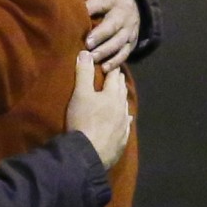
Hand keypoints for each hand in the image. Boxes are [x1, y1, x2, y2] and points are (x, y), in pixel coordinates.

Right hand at [66, 51, 131, 169]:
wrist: (88, 153)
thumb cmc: (83, 121)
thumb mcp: (80, 94)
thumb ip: (84, 73)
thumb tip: (86, 53)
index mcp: (112, 95)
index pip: (113, 78)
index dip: (112, 70)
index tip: (112, 64)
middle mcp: (121, 109)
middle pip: (121, 92)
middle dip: (119, 83)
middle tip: (118, 76)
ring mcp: (123, 126)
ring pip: (125, 109)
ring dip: (123, 100)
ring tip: (122, 96)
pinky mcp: (121, 141)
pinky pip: (126, 127)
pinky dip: (125, 120)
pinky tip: (127, 121)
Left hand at [85, 0, 139, 71]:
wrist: (133, 0)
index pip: (102, 2)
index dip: (91, 7)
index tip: (79, 14)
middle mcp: (123, 13)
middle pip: (113, 24)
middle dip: (101, 34)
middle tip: (87, 43)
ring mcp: (129, 28)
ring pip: (119, 41)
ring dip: (106, 51)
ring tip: (93, 59)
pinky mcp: (132, 41)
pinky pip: (125, 52)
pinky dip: (116, 61)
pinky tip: (104, 69)